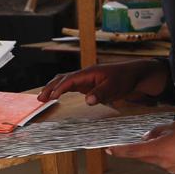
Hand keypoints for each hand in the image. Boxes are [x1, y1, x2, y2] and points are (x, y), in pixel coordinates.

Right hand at [40, 58, 167, 105]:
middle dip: (50, 87)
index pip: (69, 80)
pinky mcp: (88, 84)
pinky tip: (56, 96)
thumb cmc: (125, 78)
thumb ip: (101, 93)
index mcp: (89, 73)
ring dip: (53, 88)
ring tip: (43, 98)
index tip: (51, 97)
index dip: (59, 88)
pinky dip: (61, 89)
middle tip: (40, 99)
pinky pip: (71, 85)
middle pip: (62, 78)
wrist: (135, 75)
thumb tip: (88, 100)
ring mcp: (86, 79)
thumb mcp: (115, 87)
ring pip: (65, 81)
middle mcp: (85, 74)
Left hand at [107, 119, 174, 173]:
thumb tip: (150, 136)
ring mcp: (170, 168)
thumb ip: (160, 130)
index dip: (120, 150)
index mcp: (159, 149)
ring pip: (156, 158)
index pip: (134, 151)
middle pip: (144, 156)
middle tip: (146, 139)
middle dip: (142, 148)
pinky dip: (169, 155)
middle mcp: (162, 161)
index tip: (109, 149)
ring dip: (158, 150)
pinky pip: (167, 162)